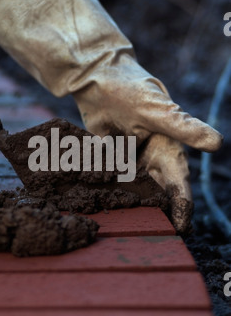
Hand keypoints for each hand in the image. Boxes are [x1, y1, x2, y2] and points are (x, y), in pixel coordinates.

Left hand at [73, 72, 221, 233]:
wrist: (97, 80)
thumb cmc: (130, 90)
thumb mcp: (155, 110)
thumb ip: (183, 127)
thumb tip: (218, 143)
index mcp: (168, 152)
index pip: (180, 187)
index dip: (182, 210)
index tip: (179, 230)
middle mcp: (151, 162)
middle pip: (156, 197)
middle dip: (153, 215)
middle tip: (145, 235)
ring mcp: (129, 165)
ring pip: (133, 194)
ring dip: (129, 208)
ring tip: (121, 225)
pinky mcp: (109, 164)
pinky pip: (109, 183)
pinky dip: (106, 193)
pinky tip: (97, 205)